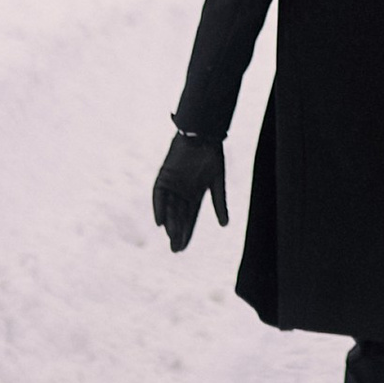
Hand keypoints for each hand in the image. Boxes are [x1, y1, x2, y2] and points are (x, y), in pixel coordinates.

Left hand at [151, 129, 228, 252]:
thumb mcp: (217, 182)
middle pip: (178, 217)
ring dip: (169, 222)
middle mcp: (181, 192)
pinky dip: (159, 207)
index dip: (186, 233)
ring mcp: (172, 185)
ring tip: (170, 237)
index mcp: (194, 195)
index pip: (189, 219)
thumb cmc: (212, 155)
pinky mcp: (164, 176)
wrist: (203, 134)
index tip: (182, 248)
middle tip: (175, 249)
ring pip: (169, 208)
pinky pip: (159, 194)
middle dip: (176, 232)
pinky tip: (160, 222)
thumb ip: (219, 203)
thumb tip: (224, 225)